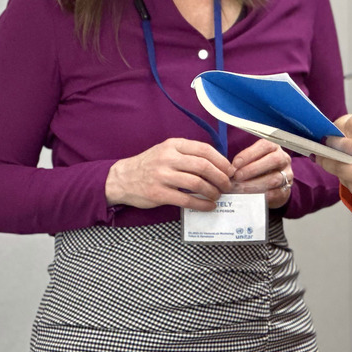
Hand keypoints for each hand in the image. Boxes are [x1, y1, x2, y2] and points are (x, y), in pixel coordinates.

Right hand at [106, 138, 235, 211]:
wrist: (122, 179)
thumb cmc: (149, 165)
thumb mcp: (166, 151)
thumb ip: (188, 154)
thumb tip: (217, 164)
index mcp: (173, 145)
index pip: (204, 150)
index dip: (221, 161)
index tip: (230, 170)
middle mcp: (168, 158)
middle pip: (203, 166)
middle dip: (220, 177)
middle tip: (227, 185)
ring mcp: (162, 176)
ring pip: (197, 183)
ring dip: (212, 192)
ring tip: (218, 196)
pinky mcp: (158, 194)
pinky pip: (186, 200)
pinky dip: (202, 204)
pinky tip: (208, 206)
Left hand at [231, 138, 293, 209]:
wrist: (274, 186)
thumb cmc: (259, 169)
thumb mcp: (253, 160)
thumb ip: (244, 163)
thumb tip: (230, 171)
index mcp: (274, 147)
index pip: (264, 146)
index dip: (249, 154)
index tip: (235, 164)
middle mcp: (283, 159)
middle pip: (272, 160)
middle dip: (252, 169)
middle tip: (237, 177)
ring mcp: (287, 174)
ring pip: (274, 178)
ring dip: (255, 184)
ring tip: (241, 189)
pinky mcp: (287, 190)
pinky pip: (277, 193)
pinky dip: (264, 195)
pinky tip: (252, 197)